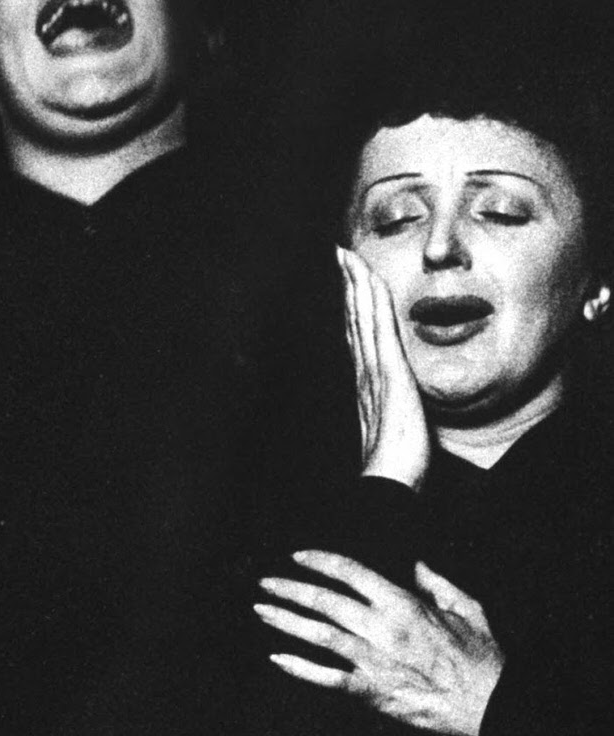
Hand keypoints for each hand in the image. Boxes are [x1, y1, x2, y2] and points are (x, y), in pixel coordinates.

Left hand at [256, 551, 503, 735]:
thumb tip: (414, 562)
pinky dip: (301, 669)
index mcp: (402, 604)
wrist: (490, 705)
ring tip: (263, 611)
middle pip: (325, 601)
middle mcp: (381, 629)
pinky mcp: (373, 692)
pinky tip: (278, 659)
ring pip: (319, 635)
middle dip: (291, 589)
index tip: (298, 556)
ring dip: (287, 621)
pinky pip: (328, 679)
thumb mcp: (466, 606)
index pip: (350, 572)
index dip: (320, 560)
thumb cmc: (480, 656)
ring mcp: (374, 661)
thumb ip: (436, 581)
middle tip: (266, 582)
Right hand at [338, 246, 430, 489]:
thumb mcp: (393, 432)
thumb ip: (390, 415)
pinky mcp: (389, 371)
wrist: (389, 480)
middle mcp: (365, 372)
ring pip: (362, 317)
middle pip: (354, 319)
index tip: (348, 280)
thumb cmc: (396, 464)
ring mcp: (375, 370)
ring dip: (355, 283)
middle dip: (348, 285)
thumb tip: (393, 408)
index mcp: (368, 384)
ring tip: (348, 256)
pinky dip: (372, 301)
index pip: (358, 335)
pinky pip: (380, 328)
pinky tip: (369, 279)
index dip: (352, 305)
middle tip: (340, 254)